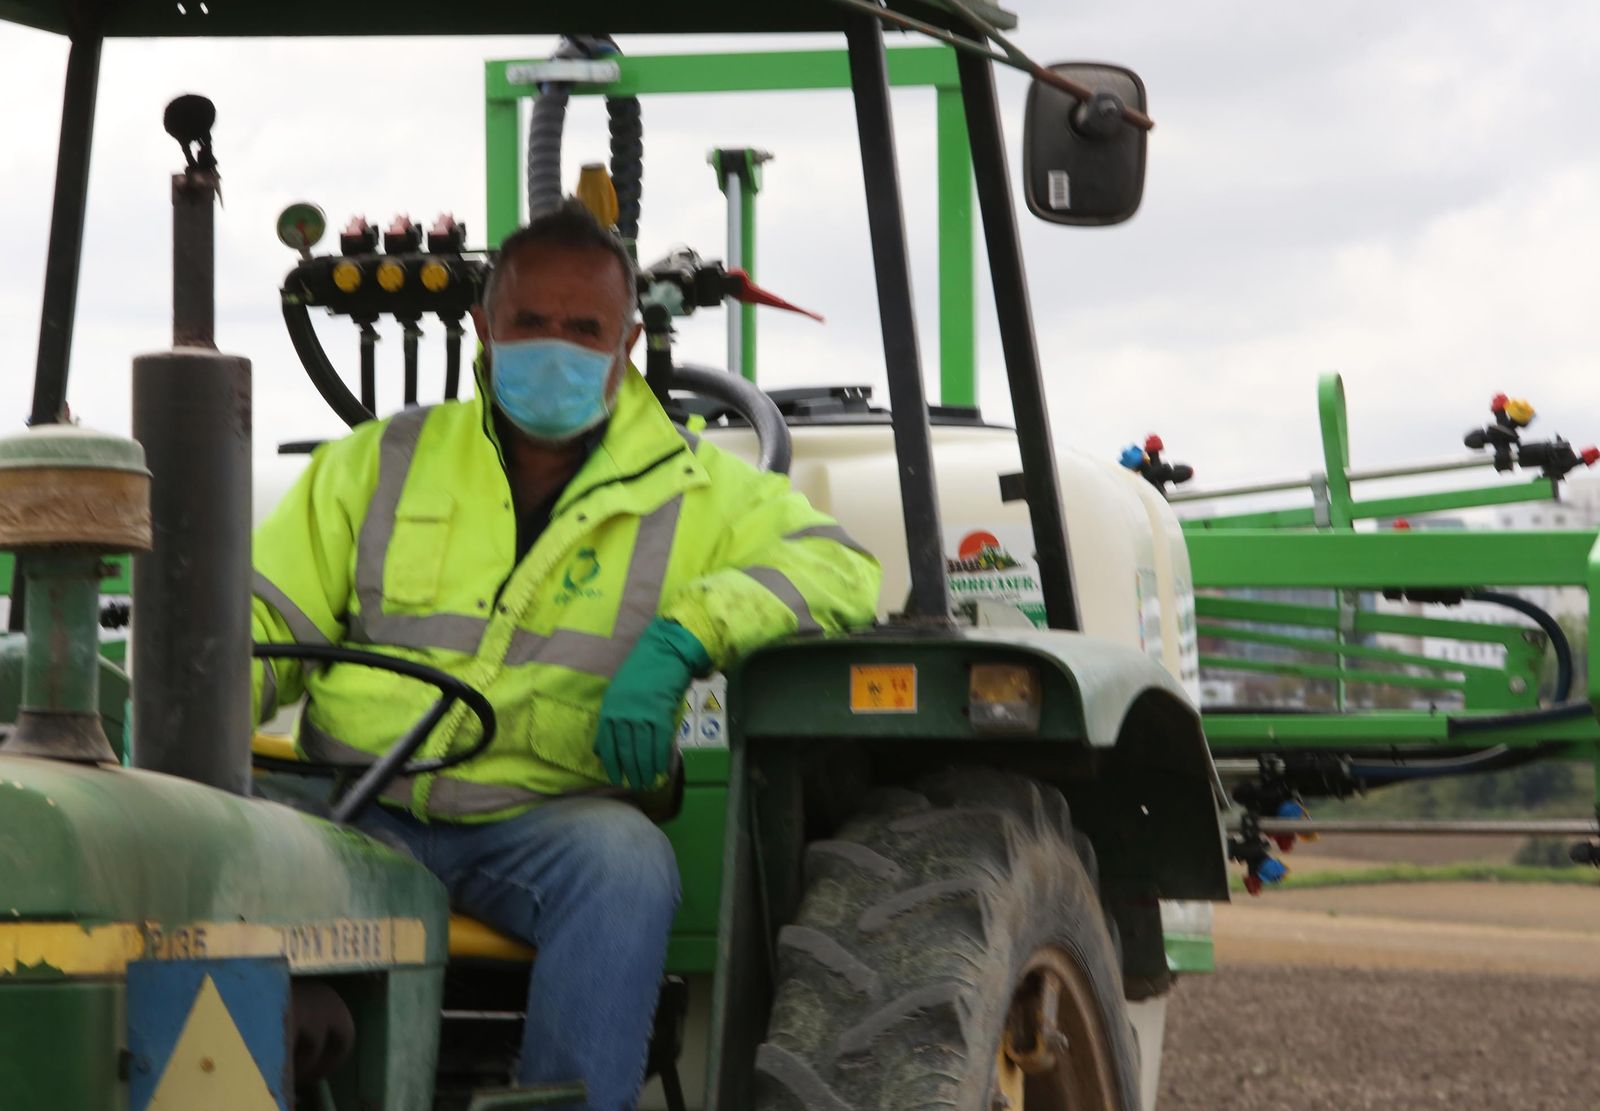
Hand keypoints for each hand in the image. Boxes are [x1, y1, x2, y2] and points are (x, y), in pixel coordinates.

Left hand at [593, 618, 710, 787]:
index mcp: (610, 710)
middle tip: (636, 785)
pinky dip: (660, 758)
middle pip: (625, 750)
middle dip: (631, 771)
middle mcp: (624, 715)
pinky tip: (660, 769)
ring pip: (642, 750)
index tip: (617, 778)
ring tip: (648, 782)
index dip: (613, 764)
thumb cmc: (641, 673)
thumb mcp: (618, 694)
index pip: (608, 744)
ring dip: (645, 769)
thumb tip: (604, 747)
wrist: (663, 654)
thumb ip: (613, 719)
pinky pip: (659, 743)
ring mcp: (642, 716)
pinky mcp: (661, 715)